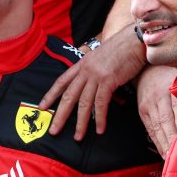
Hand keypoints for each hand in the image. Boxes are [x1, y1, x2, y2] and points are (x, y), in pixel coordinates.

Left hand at [39, 25, 146, 140]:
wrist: (135, 40)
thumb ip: (93, 70)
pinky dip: (100, 118)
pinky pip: (101, 103)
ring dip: (80, 123)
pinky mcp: (108, 80)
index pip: (61, 81)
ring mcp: (96, 75)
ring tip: (78, 137)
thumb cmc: (122, 49)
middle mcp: (85, 69)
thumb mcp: (101, 58)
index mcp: (82, 63)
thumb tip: (92, 84)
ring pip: (84, 103)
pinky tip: (100, 129)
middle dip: (60, 115)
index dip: (51, 95)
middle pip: (68, 95)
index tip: (42, 106)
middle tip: (53, 130)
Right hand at [136, 65, 176, 157]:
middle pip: (165, 121)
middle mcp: (158, 96)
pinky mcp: (142, 111)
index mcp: (171, 86)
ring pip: (157, 128)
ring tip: (172, 159)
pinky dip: (158, 143)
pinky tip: (164, 154)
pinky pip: (150, 130)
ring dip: (165, 145)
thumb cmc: (172, 73)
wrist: (148, 68)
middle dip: (172, 140)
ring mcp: (148, 105)